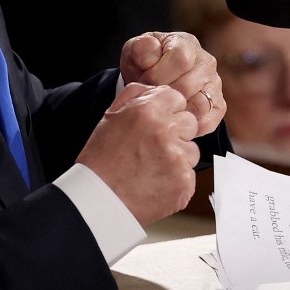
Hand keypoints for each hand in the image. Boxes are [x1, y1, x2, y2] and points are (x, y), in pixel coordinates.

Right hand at [77, 82, 199, 225]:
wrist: (98, 199)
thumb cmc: (101, 160)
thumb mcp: (110, 117)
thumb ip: (135, 96)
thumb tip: (155, 89)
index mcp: (148, 111)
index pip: (176, 98)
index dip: (168, 110)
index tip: (158, 124)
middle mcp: (166, 131)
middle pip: (189, 123)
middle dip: (176, 133)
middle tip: (153, 148)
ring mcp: (178, 158)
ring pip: (192, 151)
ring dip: (178, 157)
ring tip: (151, 167)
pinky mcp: (184, 183)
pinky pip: (189, 175)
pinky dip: (175, 180)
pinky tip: (155, 183)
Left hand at [119, 31, 224, 137]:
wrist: (153, 82)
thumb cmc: (144, 65)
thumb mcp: (135, 51)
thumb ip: (139, 48)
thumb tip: (151, 57)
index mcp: (187, 44)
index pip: (181, 58)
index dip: (159, 73)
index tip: (143, 82)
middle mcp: (206, 62)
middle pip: (188, 85)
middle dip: (163, 95)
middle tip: (149, 100)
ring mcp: (215, 84)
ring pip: (199, 105)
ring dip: (175, 111)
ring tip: (160, 110)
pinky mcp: (218, 105)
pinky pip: (208, 121)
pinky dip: (189, 126)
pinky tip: (172, 123)